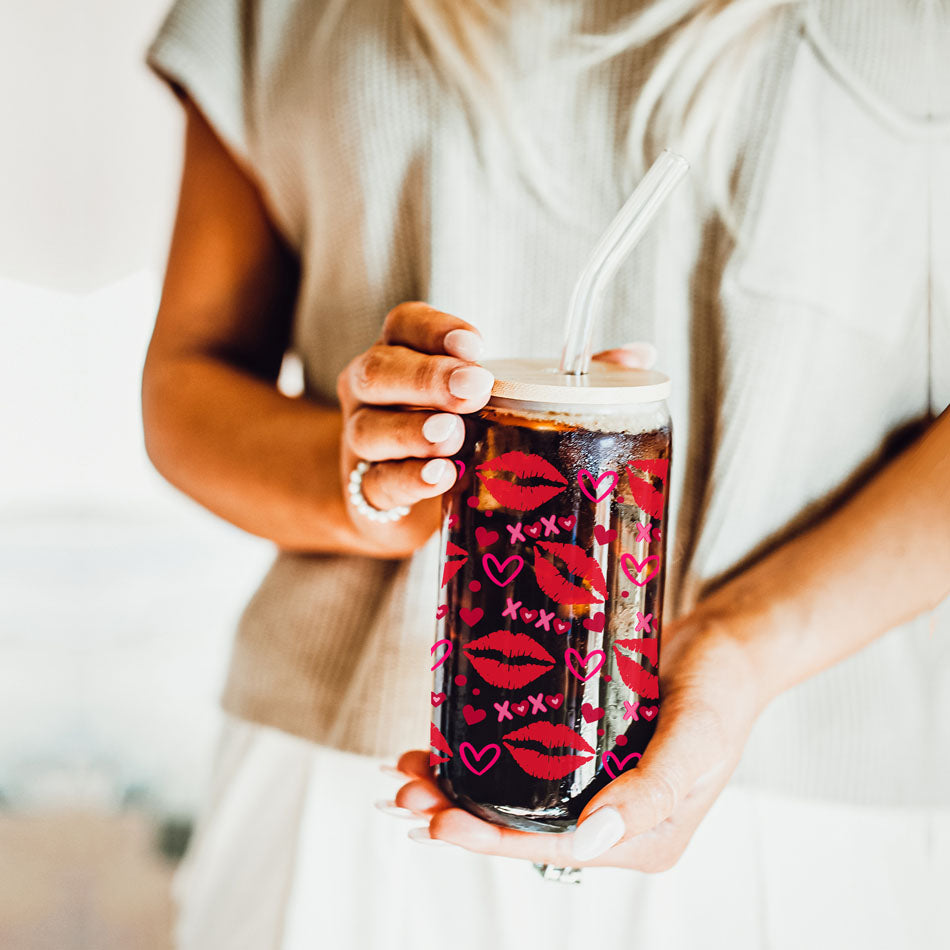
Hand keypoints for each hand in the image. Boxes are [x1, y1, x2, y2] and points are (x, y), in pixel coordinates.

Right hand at [337, 300, 657, 553]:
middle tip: (474, 388)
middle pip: (380, 371)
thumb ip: (559, 376)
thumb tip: (640, 356)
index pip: (406, 325)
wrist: (397, 496)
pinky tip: (442, 477)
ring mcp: (364, 440)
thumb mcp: (499, 398)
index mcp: (405, 353)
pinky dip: (409, 480)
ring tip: (453, 435)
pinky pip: (377, 483)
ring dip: (414, 431)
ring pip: (371, 429)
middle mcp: (374, 391)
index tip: (478, 343)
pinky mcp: (366, 489)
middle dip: (426, 378)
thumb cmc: (460, 431)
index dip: (435, 330)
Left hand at [389, 612, 765, 870]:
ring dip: (459, 784)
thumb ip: (653, 791)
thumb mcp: (698, 740)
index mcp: (641, 836)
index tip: (438, 824)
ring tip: (409, 767)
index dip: (491, 840)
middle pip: (521, 826)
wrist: (725, 647)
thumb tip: (592, 840)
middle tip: (405, 789)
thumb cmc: (722, 693)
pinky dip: (482, 754)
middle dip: (459, 813)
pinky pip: (524, 760)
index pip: (552, 848)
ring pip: (513, 795)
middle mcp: (610, 816)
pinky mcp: (580, 747)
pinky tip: (444, 743)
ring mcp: (592, 782)